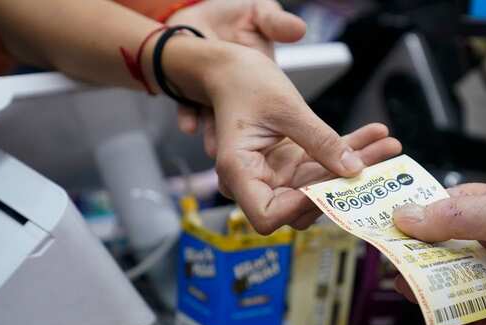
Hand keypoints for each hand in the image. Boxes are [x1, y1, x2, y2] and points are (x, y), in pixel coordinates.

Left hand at [167, 0, 305, 136]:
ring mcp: (212, 93)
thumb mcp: (257, 14)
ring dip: (213, 134)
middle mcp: (238, 92)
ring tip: (214, 147)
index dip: (272, 121)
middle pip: (241, 118)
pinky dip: (188, 117)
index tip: (274, 135)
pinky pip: (187, 108)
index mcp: (261, 81)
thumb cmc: (231, 14)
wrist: (193, 12)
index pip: (270, 105)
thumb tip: (298, 28)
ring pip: (215, 119)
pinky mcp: (188, 90)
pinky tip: (189, 126)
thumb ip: (275, 22)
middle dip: (239, 135)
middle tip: (242, 150)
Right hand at [197, 44, 399, 232]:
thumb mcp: (286, 107)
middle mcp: (257, 180)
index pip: (267, 216)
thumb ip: (319, 140)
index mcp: (239, 171)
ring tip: (388, 145)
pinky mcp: (294, 163)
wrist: (230, 69)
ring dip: (357, 166)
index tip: (329, 188)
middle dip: (343, 185)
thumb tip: (353, 170)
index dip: (298, 209)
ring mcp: (278, 174)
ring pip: (323, 185)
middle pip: (303, 204)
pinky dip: (351, 151)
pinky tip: (376, 135)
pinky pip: (326, 165)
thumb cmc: (242, 82)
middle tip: (380, 162)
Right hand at [392, 183, 485, 324]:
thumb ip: (452, 217)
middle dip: (416, 256)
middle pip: (442, 253)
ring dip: (427, 289)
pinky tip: (435, 316)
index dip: (416, 216)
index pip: (446, 212)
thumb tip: (406, 216)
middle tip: (388, 258)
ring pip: (450, 289)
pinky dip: (450, 323)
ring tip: (404, 285)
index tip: (385, 220)